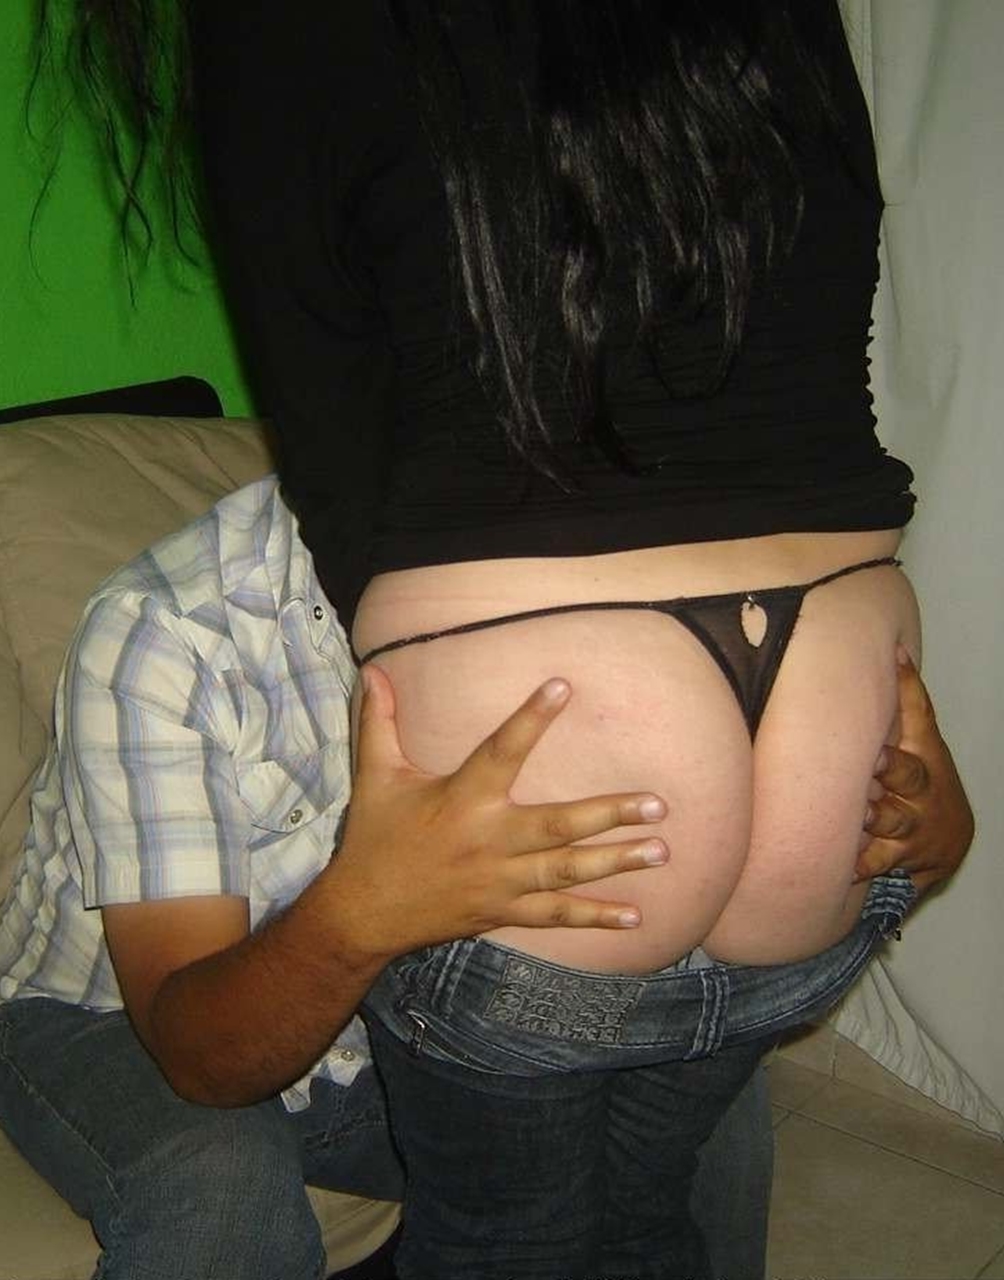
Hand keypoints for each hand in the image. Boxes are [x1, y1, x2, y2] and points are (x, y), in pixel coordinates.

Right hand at [330, 667, 668, 961]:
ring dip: (616, 862)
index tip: (564, 687)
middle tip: (657, 804)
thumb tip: (373, 670)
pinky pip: (555, 915)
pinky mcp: (504, 911)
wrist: (363, 914)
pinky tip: (634, 915)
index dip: (531, 718)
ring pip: (566, 871)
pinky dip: (594, 916)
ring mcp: (500, 881)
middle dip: (609, 814)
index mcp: (462, 799)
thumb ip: (379, 721)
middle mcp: (488, 840)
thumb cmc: (374, 839)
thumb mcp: (375, 776)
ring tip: (661, 850)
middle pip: (558, 825)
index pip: (503, 750)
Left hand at [855, 652, 973, 894]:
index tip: (895, 656)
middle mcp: (922, 788)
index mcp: (925, 752)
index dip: (908, 686)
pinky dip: (859, 862)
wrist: (948, 842)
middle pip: (909, 773)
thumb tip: (876, 651)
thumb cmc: (919, 781)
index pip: (919, 713)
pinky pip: (875, 860)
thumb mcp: (918, 745)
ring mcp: (912, 823)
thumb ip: (897, 710)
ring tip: (859, 811)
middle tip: (873, 759)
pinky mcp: (899, 856)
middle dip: (891, 767)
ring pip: (892, 819)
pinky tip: (844, 862)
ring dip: (874, 816)